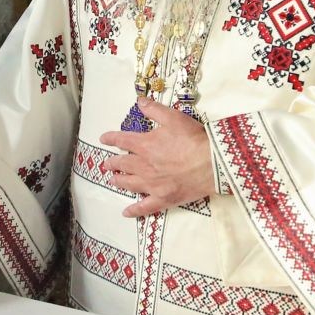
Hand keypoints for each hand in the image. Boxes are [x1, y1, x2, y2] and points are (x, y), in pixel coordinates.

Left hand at [98, 98, 213, 216]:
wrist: (211, 163)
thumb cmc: (193, 139)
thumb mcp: (173, 117)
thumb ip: (154, 109)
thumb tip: (139, 101)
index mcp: (145, 145)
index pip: (122, 140)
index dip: (111, 138)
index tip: (103, 139)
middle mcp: (143, 165)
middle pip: (123, 164)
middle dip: (113, 163)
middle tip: (106, 164)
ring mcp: (152, 184)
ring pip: (129, 184)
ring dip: (118, 181)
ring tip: (113, 180)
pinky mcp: (162, 198)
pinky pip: (144, 207)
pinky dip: (134, 210)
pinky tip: (126, 212)